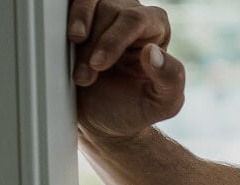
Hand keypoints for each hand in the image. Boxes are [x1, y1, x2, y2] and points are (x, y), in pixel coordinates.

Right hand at [68, 0, 186, 137]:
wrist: (101, 118)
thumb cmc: (133, 109)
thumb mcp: (162, 104)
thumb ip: (171, 78)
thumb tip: (152, 51)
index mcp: (157, 30)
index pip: (135, 19)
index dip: (113, 40)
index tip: (98, 64)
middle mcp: (134, 17)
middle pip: (109, 11)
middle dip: (92, 47)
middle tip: (85, 78)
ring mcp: (107, 14)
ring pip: (89, 7)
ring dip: (78, 39)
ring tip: (78, 72)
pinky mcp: (84, 18)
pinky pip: (76, 4)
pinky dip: (68, 20)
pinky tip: (68, 42)